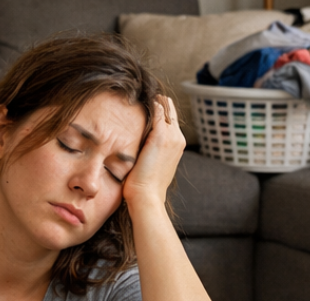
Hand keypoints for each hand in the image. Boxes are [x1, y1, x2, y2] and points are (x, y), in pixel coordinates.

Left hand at [122, 96, 185, 210]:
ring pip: (164, 104)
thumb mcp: (151, 164)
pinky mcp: (161, 136)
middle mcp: (178, 137)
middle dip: (154, 100)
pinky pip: (157, 109)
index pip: (169, 117)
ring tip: (131, 95)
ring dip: (150, 99)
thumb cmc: (145, 185)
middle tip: (134, 96)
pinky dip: (147, 103)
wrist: (147, 196)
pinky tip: (132, 100)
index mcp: (177, 144)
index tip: (139, 103)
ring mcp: (171, 136)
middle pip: (169, 107)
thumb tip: (137, 142)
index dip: (157, 108)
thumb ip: (149, 149)